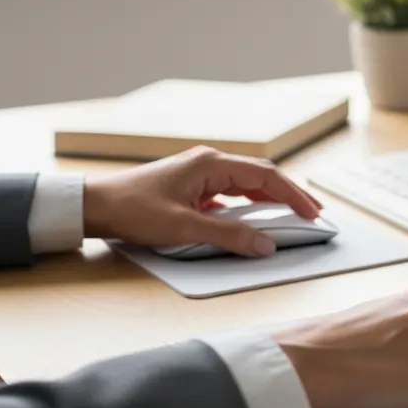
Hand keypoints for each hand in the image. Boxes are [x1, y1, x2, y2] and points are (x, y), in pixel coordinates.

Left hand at [83, 146, 322, 257]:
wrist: (94, 205)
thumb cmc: (133, 210)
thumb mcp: (184, 228)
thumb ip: (229, 236)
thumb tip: (265, 245)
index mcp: (212, 164)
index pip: (266, 176)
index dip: (293, 196)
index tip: (313, 213)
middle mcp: (209, 162)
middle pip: (261, 175)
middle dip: (289, 194)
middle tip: (312, 212)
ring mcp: (200, 172)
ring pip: (246, 182)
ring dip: (270, 198)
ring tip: (291, 213)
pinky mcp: (191, 184)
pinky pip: (230, 190)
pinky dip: (249, 202)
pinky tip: (253, 216)